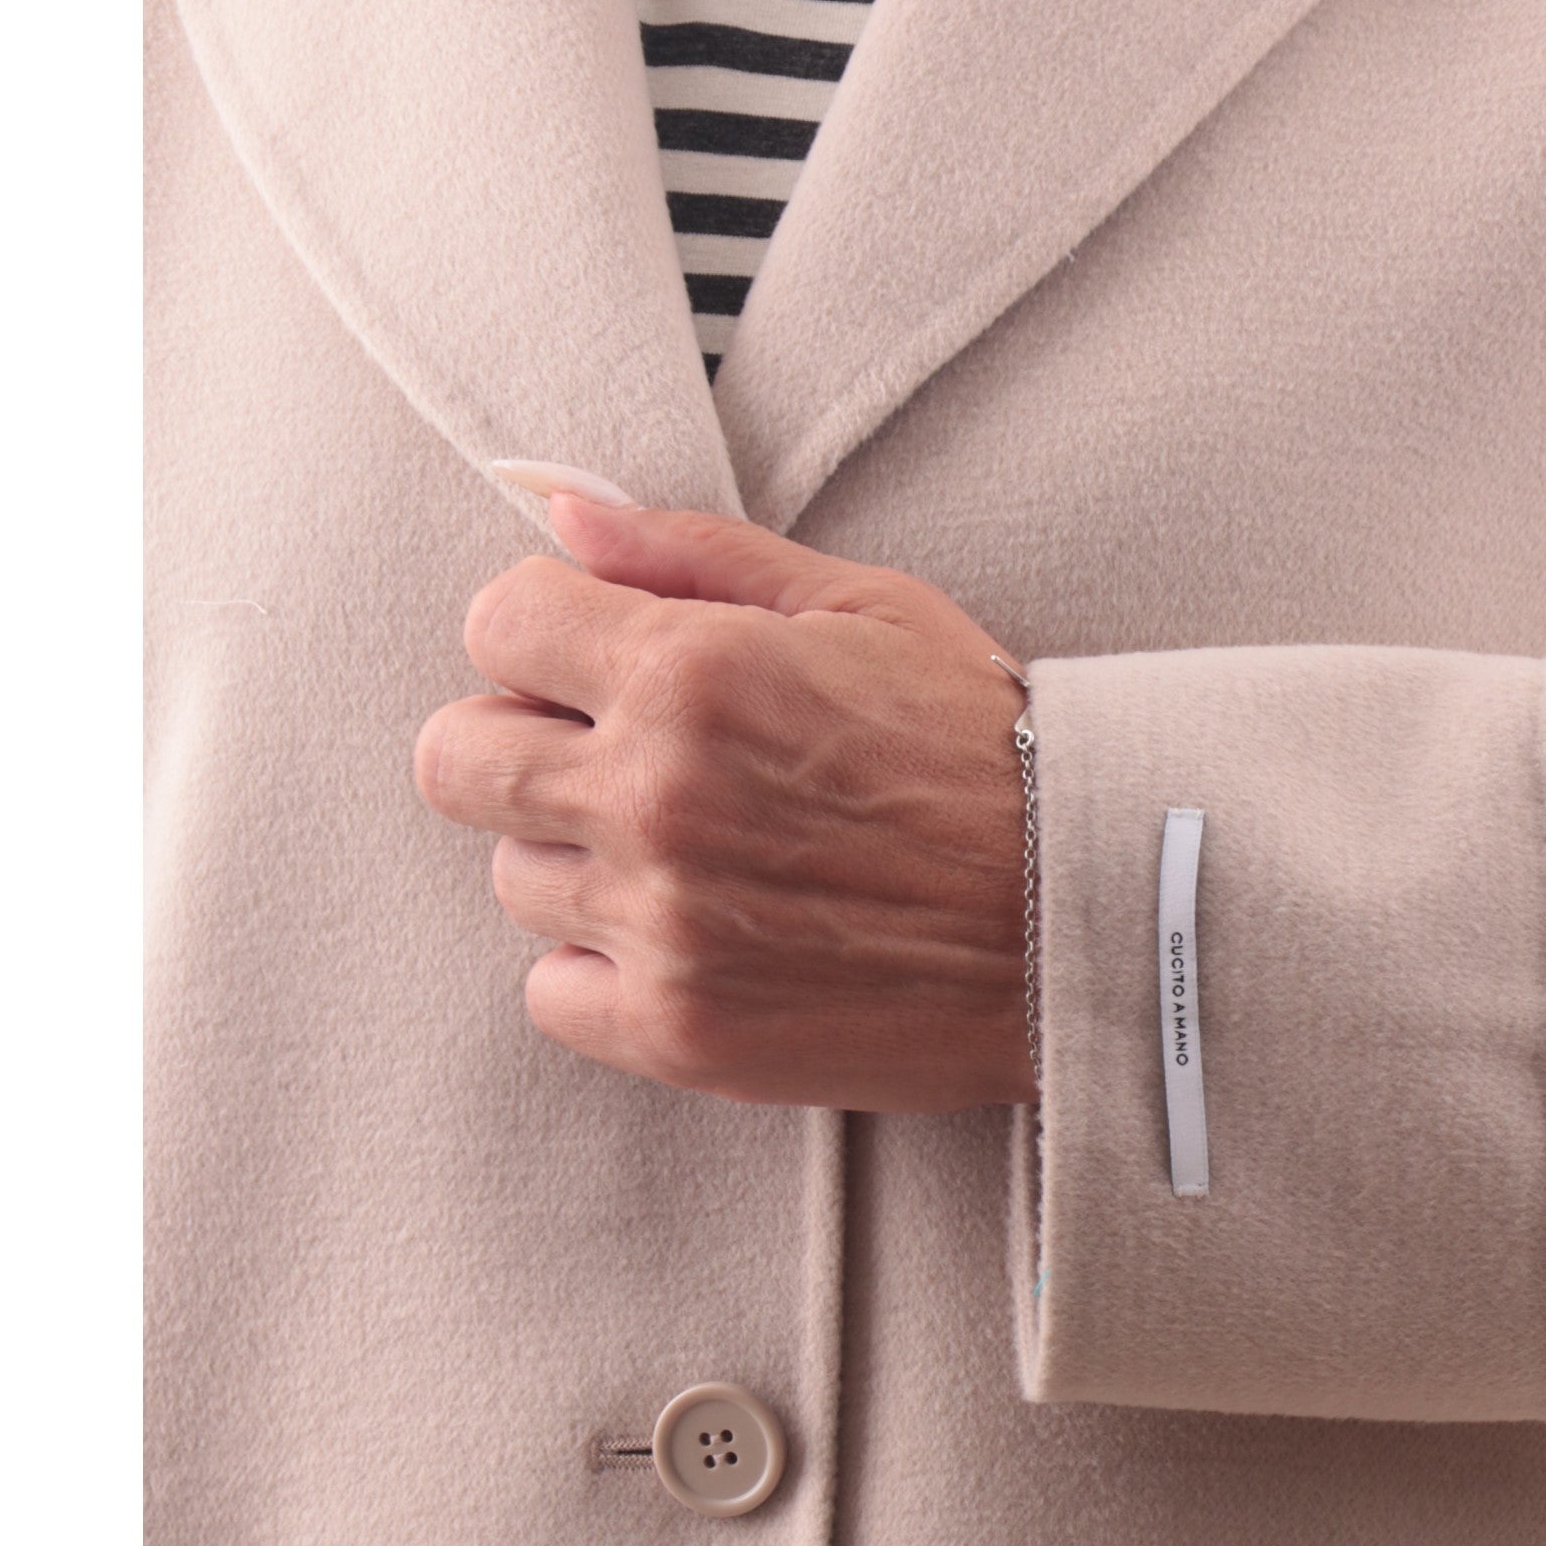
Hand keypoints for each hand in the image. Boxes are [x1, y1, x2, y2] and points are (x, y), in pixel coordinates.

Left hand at [413, 482, 1035, 1110]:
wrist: (1088, 920)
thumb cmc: (989, 757)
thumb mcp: (864, 607)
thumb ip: (696, 554)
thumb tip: (564, 514)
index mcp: (691, 672)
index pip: (497, 623)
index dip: (543, 636)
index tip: (592, 662)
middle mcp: (655, 798)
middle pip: (457, 760)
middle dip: (520, 743)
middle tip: (611, 759)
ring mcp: (661, 924)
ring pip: (516, 878)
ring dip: (580, 860)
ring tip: (693, 856)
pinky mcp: (679, 1031)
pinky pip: (551, 992)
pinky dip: (603, 969)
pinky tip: (692, 938)